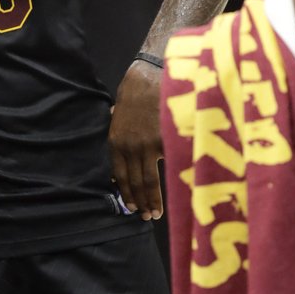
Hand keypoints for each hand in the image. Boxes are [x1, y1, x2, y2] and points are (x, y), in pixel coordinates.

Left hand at [108, 62, 163, 219]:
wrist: (151, 75)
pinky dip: (175, 178)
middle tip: (147, 218)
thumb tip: (122, 150)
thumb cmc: (135, 92)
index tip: (133, 207)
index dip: (127, 194)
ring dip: (154, 199)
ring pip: (151, 180)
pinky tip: (178, 190)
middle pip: (136, 182)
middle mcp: (130, 148)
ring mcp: (149, 146)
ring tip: (157, 214)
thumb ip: (120, 135)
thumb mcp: (119, 115)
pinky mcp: (166, 140)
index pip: (120, 176)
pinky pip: (171, 164)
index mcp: (116, 143)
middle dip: (142, 202)